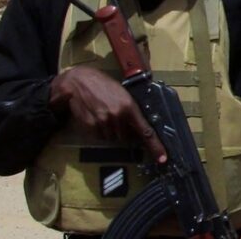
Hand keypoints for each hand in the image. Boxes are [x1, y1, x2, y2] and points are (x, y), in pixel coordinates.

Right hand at [49, 65, 166, 162]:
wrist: (79, 81)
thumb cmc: (103, 85)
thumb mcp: (123, 94)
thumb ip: (131, 111)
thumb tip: (137, 128)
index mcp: (130, 106)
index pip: (145, 130)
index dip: (155, 146)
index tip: (162, 158)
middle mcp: (118, 116)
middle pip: (125, 137)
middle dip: (122, 132)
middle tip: (115, 119)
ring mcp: (103, 122)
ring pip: (111, 138)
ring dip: (109, 131)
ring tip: (102, 114)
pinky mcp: (90, 126)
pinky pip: (98, 136)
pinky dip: (97, 131)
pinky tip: (94, 116)